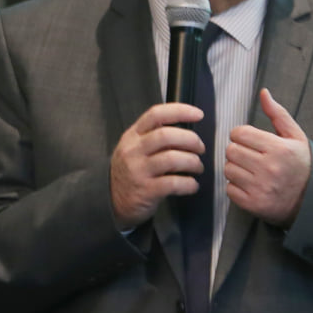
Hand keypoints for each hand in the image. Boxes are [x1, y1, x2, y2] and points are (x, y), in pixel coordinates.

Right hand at [110, 102, 206, 229]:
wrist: (112, 200)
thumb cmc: (130, 171)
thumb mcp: (134, 148)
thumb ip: (154, 136)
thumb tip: (186, 130)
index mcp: (133, 135)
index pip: (156, 115)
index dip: (180, 111)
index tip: (198, 114)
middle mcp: (134, 151)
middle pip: (166, 135)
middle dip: (191, 140)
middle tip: (200, 148)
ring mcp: (138, 171)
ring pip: (172, 159)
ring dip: (193, 162)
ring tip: (197, 167)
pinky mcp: (146, 191)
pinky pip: (174, 183)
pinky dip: (189, 183)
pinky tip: (192, 185)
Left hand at [226, 89, 311, 226]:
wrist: (311, 201)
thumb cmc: (301, 165)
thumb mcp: (296, 137)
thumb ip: (278, 114)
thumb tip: (263, 93)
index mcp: (279, 148)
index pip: (240, 133)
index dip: (241, 135)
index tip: (249, 141)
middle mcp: (269, 168)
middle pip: (231, 151)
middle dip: (237, 151)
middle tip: (249, 156)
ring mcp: (261, 188)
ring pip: (228, 169)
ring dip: (235, 168)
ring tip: (250, 170)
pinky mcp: (253, 204)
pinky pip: (229, 189)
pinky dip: (236, 187)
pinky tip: (250, 184)